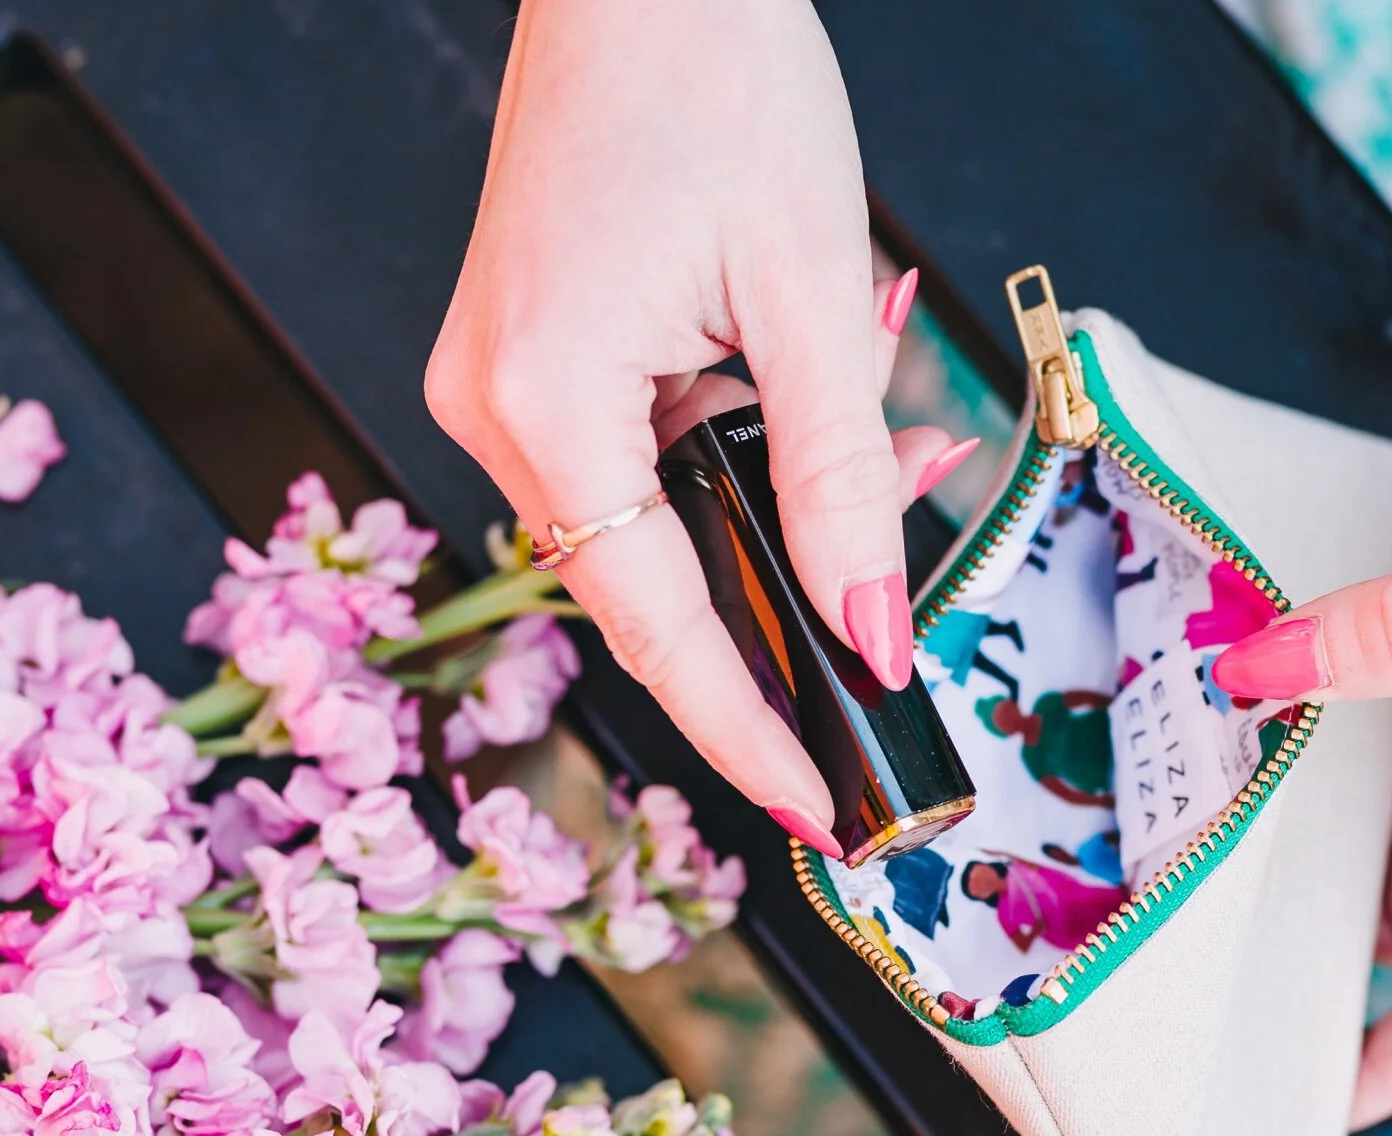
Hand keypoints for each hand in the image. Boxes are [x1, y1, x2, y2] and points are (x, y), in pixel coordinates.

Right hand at [426, 0, 968, 849]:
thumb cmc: (714, 70)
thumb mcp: (815, 292)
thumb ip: (845, 478)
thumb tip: (870, 630)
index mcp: (543, 397)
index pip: (657, 621)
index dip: (743, 726)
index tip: (815, 806)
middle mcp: (491, 404)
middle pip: (649, 583)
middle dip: (782, 607)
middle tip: (900, 625)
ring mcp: (498, 380)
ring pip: (652, 522)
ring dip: (772, 519)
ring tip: (898, 456)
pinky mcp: (527, 355)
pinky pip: (635, 457)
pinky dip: (733, 456)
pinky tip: (818, 411)